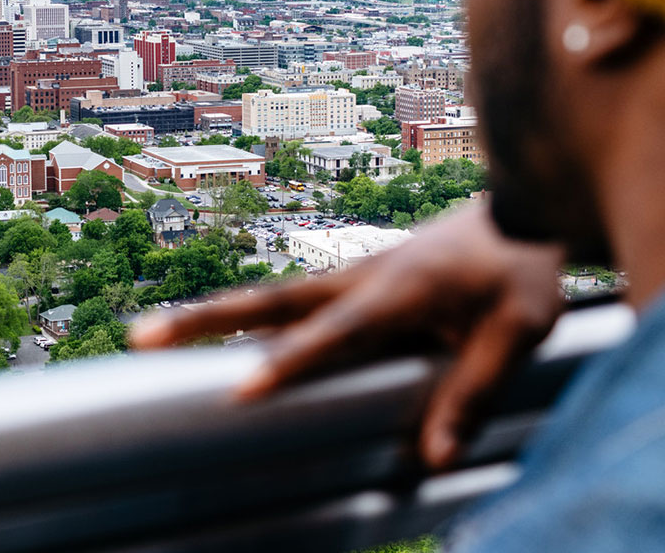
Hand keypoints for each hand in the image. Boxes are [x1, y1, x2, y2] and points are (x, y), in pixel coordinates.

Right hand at [130, 203, 563, 468]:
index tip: (238, 390)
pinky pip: (293, 304)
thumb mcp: (518, 331)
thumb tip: (431, 457)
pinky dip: (247, 317)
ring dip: (211, 315)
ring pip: (271, 299)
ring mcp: (352, 275)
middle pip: (269, 303)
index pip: (330, 334)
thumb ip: (474, 390)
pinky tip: (215, 338)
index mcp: (397, 289)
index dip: (285, 364)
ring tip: (150, 336)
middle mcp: (360, 276)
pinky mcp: (354, 281)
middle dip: (204, 321)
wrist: (523, 206)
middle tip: (141, 338)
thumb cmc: (523, 270)